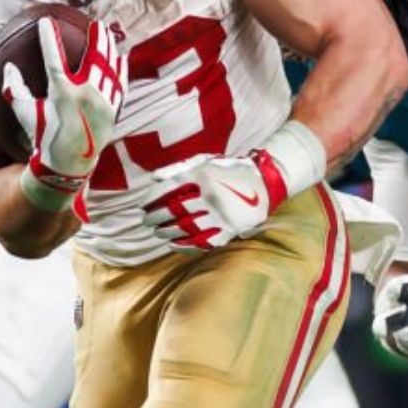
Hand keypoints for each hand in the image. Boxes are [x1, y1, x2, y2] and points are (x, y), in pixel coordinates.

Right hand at [5, 18, 126, 209]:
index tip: (46, 21)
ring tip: (108, 35)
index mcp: (62, 93)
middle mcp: (85, 95)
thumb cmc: (44, 139)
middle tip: (94, 23)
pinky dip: (120, 70)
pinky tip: (121, 59)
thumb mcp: (26, 115)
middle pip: (94, 57)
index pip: (53, 58)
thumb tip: (7, 68)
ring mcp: (102, 102)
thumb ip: (15, 91)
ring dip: (109, 49)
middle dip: (96, 38)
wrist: (68, 166)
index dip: (48, 38)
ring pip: (109, 68)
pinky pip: (119, 85)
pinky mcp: (112, 111)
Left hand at [140, 151, 290, 250]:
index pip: (169, 190)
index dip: (152, 199)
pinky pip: (202, 242)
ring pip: (186, 228)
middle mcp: (210, 195)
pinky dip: (185, 246)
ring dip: (167, 232)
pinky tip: (173, 245)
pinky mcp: (228, 230)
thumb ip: (178, 169)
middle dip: (156, 218)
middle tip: (146, 221)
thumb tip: (154, 178)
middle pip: (175, 211)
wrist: (264, 183)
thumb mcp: (204, 162)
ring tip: (157, 232)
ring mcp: (220, 215)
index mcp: (202, 176)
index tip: (143, 206)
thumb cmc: (228, 170)